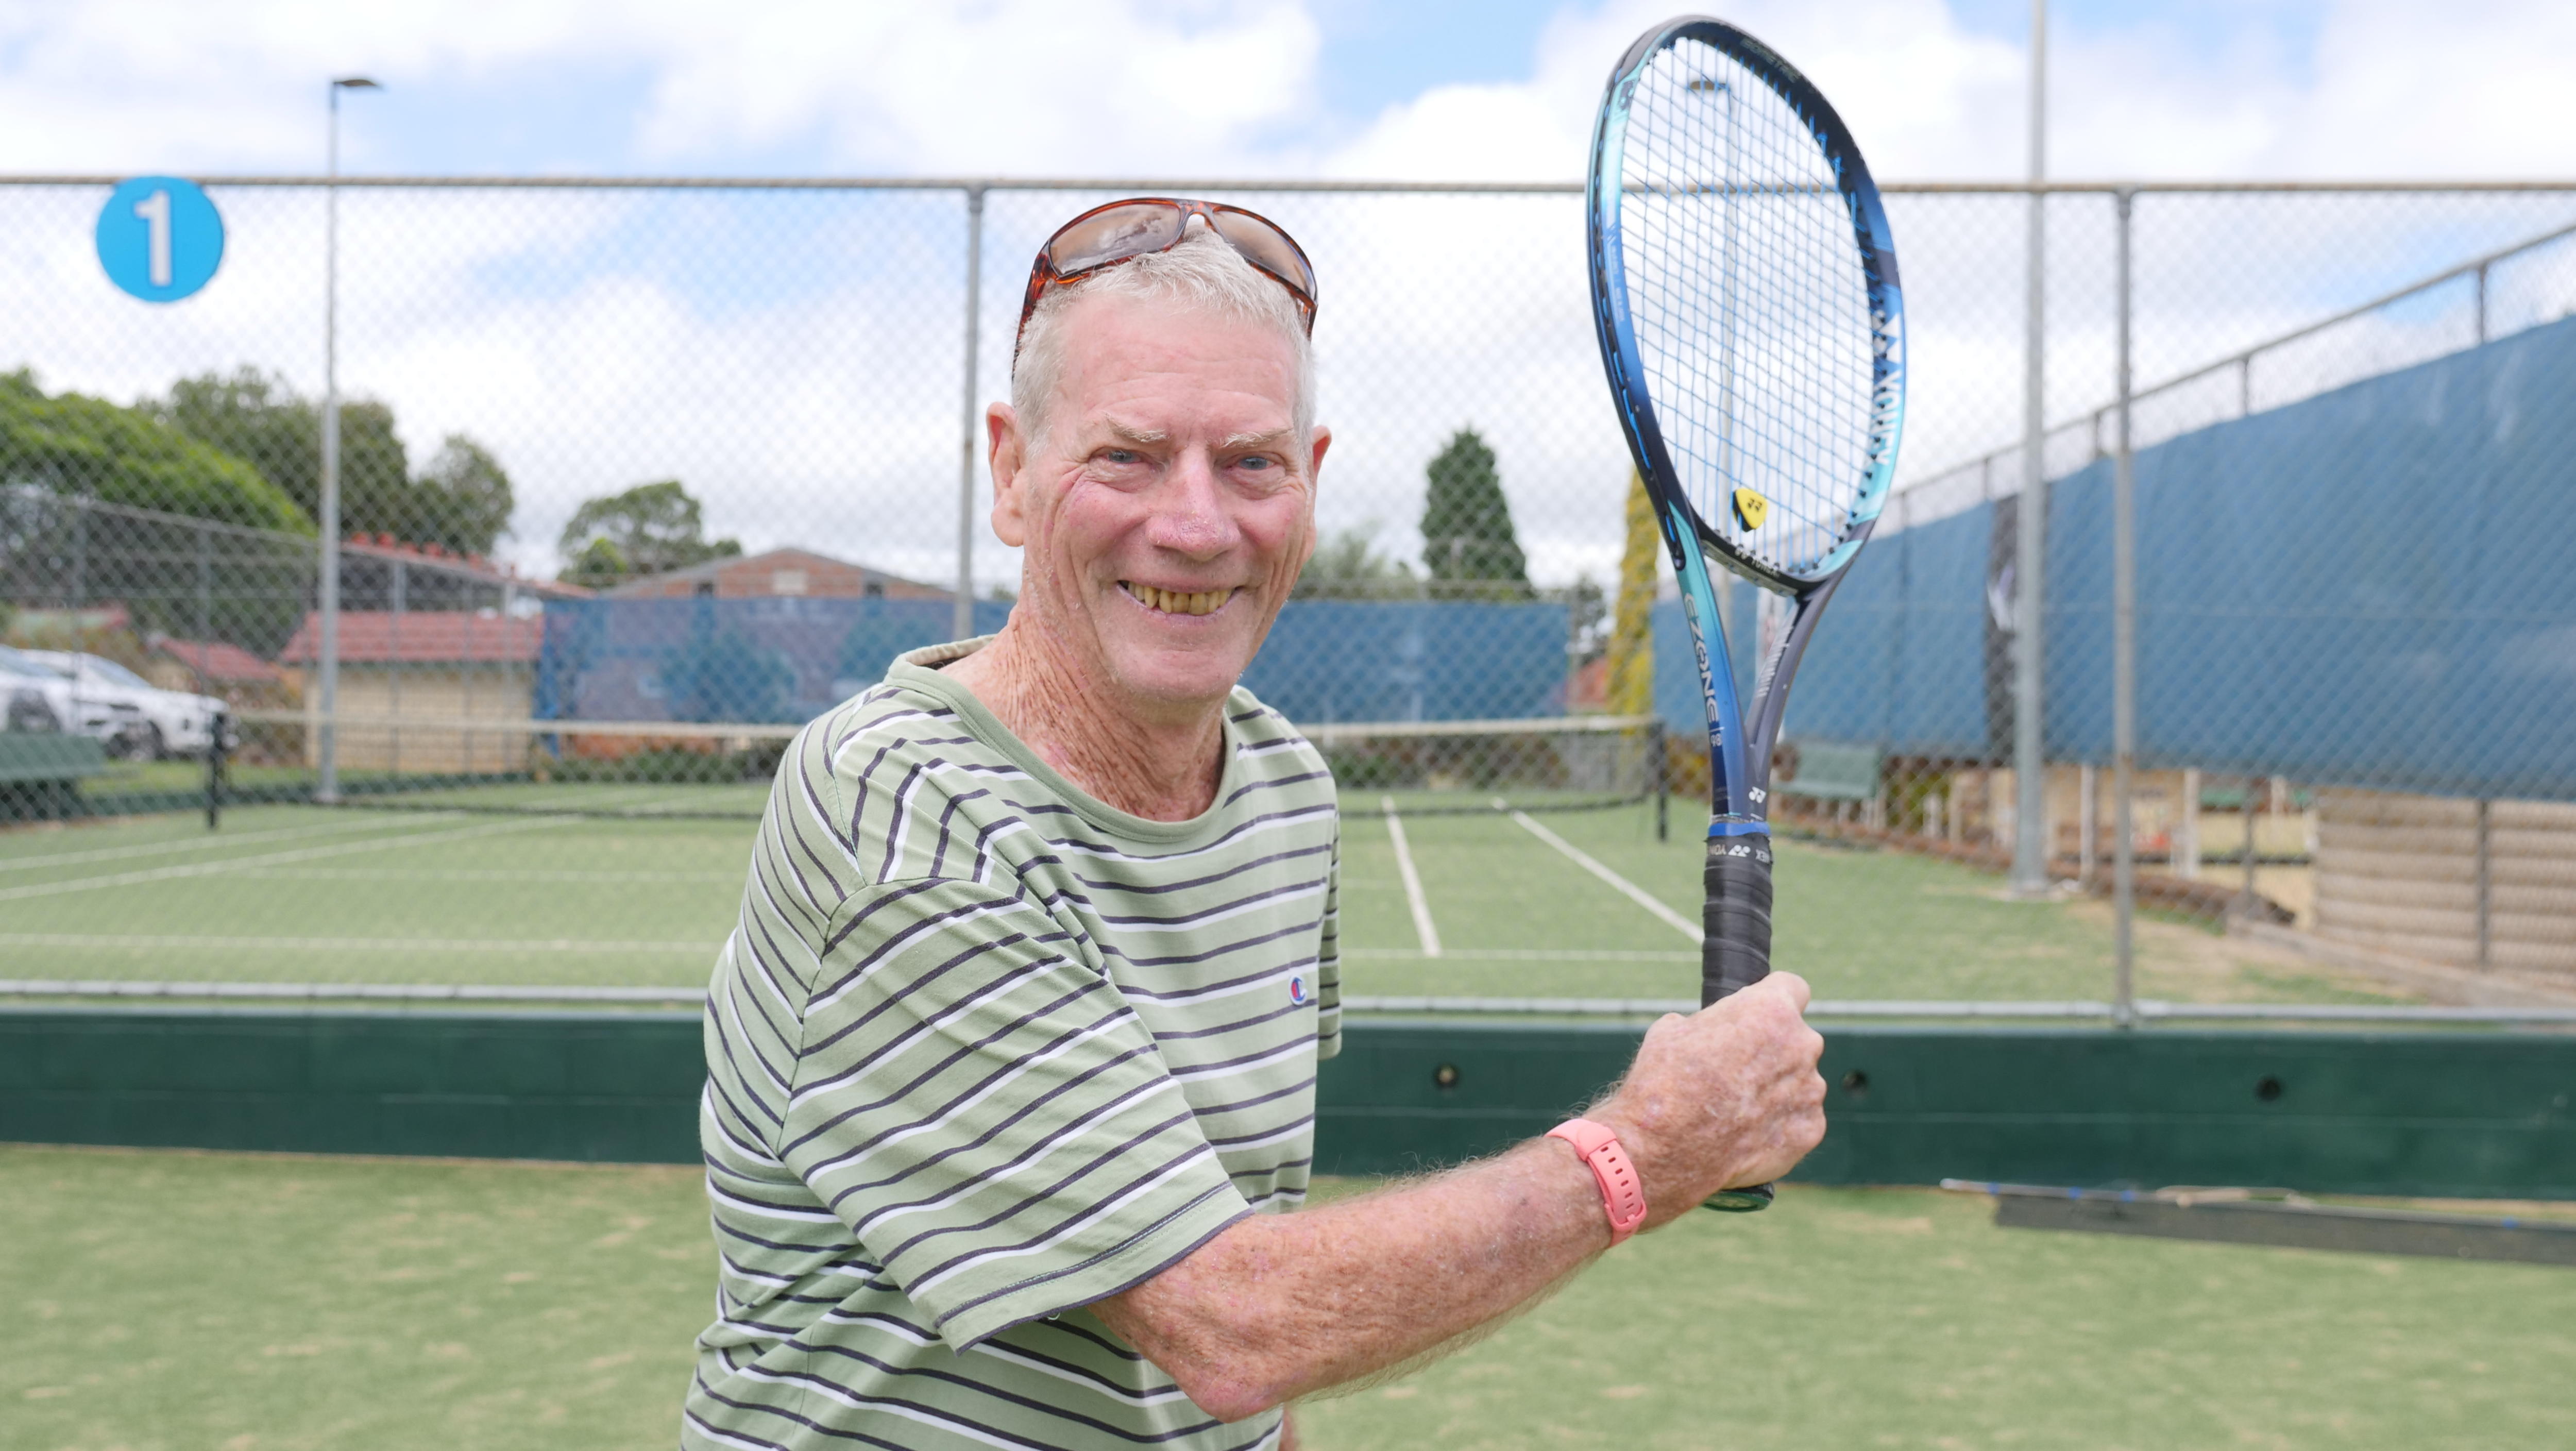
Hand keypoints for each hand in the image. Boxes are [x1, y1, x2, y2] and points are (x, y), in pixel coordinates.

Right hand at [1588, 973, 1825, 1228]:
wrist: (1664, 1150)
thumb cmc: (1663, 1084)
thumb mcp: (1673, 1031)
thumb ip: (1710, 1023)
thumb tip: (1712, 1031)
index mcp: (1771, 1010)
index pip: (1792, 988)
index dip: (1773, 999)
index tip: (1760, 1014)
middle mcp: (1801, 1045)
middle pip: (1796, 1038)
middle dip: (1773, 1049)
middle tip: (1737, 1070)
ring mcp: (1810, 1090)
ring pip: (1799, 1080)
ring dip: (1777, 1088)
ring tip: (1736, 1108)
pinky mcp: (1809, 1130)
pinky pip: (1799, 1118)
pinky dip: (1779, 1124)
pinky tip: (1746, 1132)